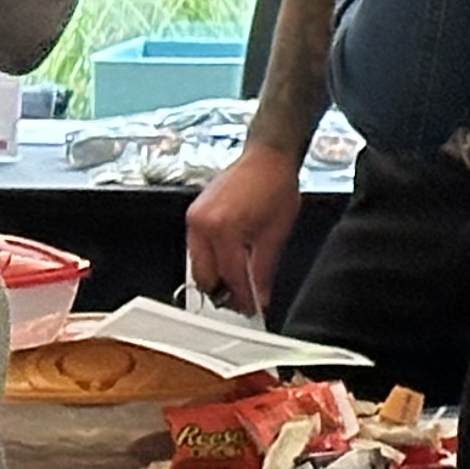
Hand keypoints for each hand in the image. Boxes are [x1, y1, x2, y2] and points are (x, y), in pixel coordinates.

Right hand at [183, 142, 303, 313]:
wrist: (266, 158)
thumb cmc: (276, 186)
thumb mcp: (277, 231)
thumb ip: (265, 268)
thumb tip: (260, 298)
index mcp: (225, 227)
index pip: (230, 275)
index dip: (241, 297)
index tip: (251, 311)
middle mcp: (202, 224)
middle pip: (205, 276)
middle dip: (223, 293)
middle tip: (243, 303)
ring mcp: (193, 219)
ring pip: (197, 265)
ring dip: (215, 278)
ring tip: (238, 286)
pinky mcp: (192, 216)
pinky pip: (196, 250)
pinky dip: (210, 262)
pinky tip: (228, 266)